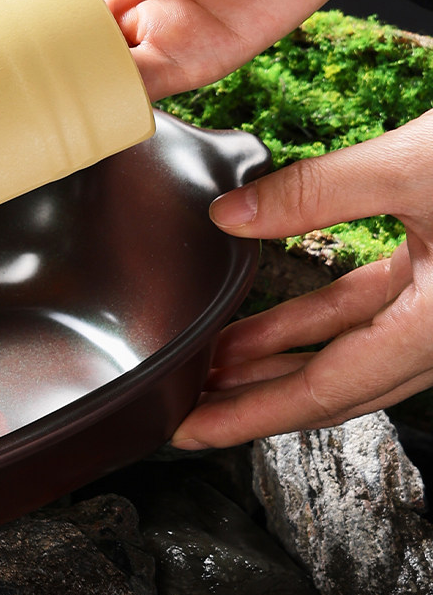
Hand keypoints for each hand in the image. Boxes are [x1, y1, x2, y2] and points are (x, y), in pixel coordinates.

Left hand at [171, 112, 432, 447]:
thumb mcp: (417, 165)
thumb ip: (317, 190)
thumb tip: (229, 214)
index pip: (328, 389)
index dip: (252, 414)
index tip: (193, 429)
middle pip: (335, 387)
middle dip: (255, 402)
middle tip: (186, 412)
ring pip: (349, 353)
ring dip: (278, 359)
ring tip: (210, 364)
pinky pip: (368, 313)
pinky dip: (313, 320)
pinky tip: (263, 321)